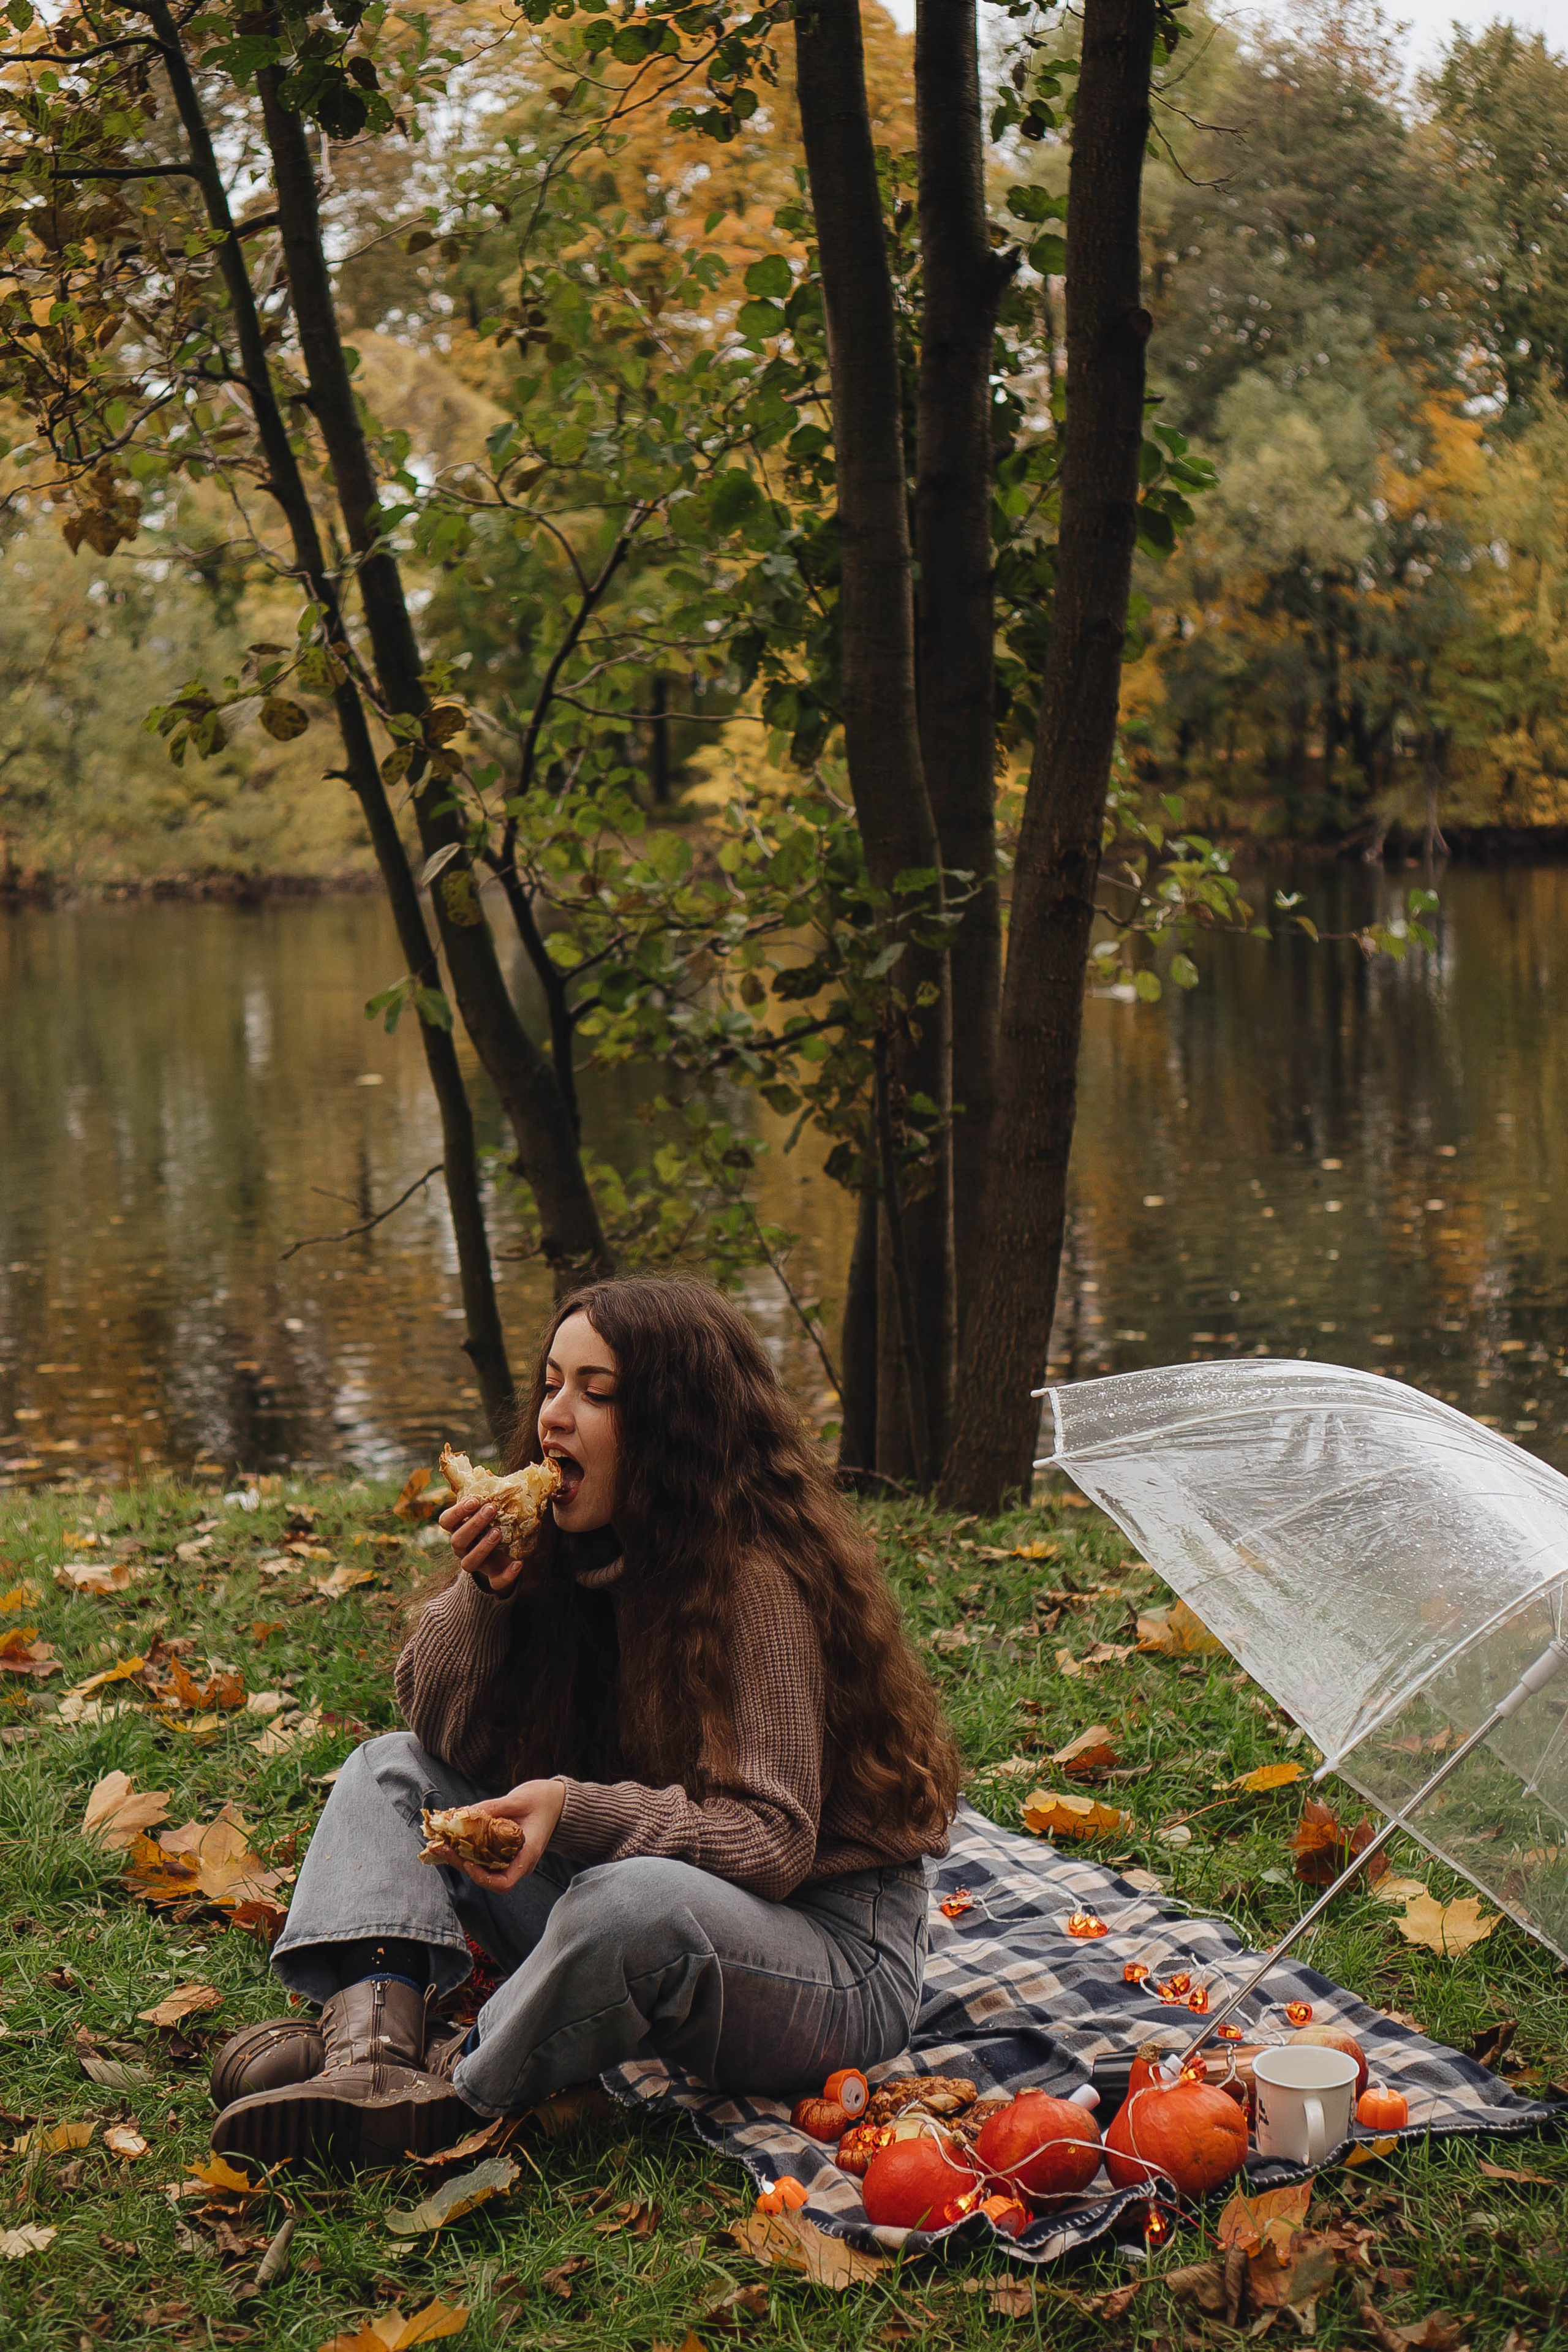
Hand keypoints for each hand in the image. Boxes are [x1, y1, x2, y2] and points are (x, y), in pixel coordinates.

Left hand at [425, 1778, 567, 1892]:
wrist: (557, 1801)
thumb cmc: (544, 1800)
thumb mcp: (519, 1799)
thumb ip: (494, 1807)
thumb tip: (464, 1813)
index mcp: (527, 1855)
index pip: (503, 1883)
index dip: (482, 1877)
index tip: (469, 1860)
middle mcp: (517, 1862)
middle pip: (486, 1876)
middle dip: (461, 1863)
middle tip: (440, 1846)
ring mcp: (510, 1857)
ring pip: (482, 1866)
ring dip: (460, 1856)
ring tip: (440, 1841)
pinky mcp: (504, 1849)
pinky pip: (483, 1855)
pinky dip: (467, 1847)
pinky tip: (453, 1836)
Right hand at [438, 1495, 526, 1595]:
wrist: (505, 1557)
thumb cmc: (496, 1525)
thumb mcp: (492, 1512)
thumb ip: (495, 1498)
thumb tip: (518, 1478)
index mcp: (459, 1529)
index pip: (446, 1521)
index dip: (457, 1511)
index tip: (474, 1500)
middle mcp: (462, 1548)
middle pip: (457, 1540)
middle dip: (473, 1523)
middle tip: (491, 1509)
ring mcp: (476, 1564)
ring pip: (469, 1562)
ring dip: (483, 1547)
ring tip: (498, 1533)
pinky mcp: (493, 1579)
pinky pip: (496, 1582)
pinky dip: (507, 1574)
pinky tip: (519, 1563)